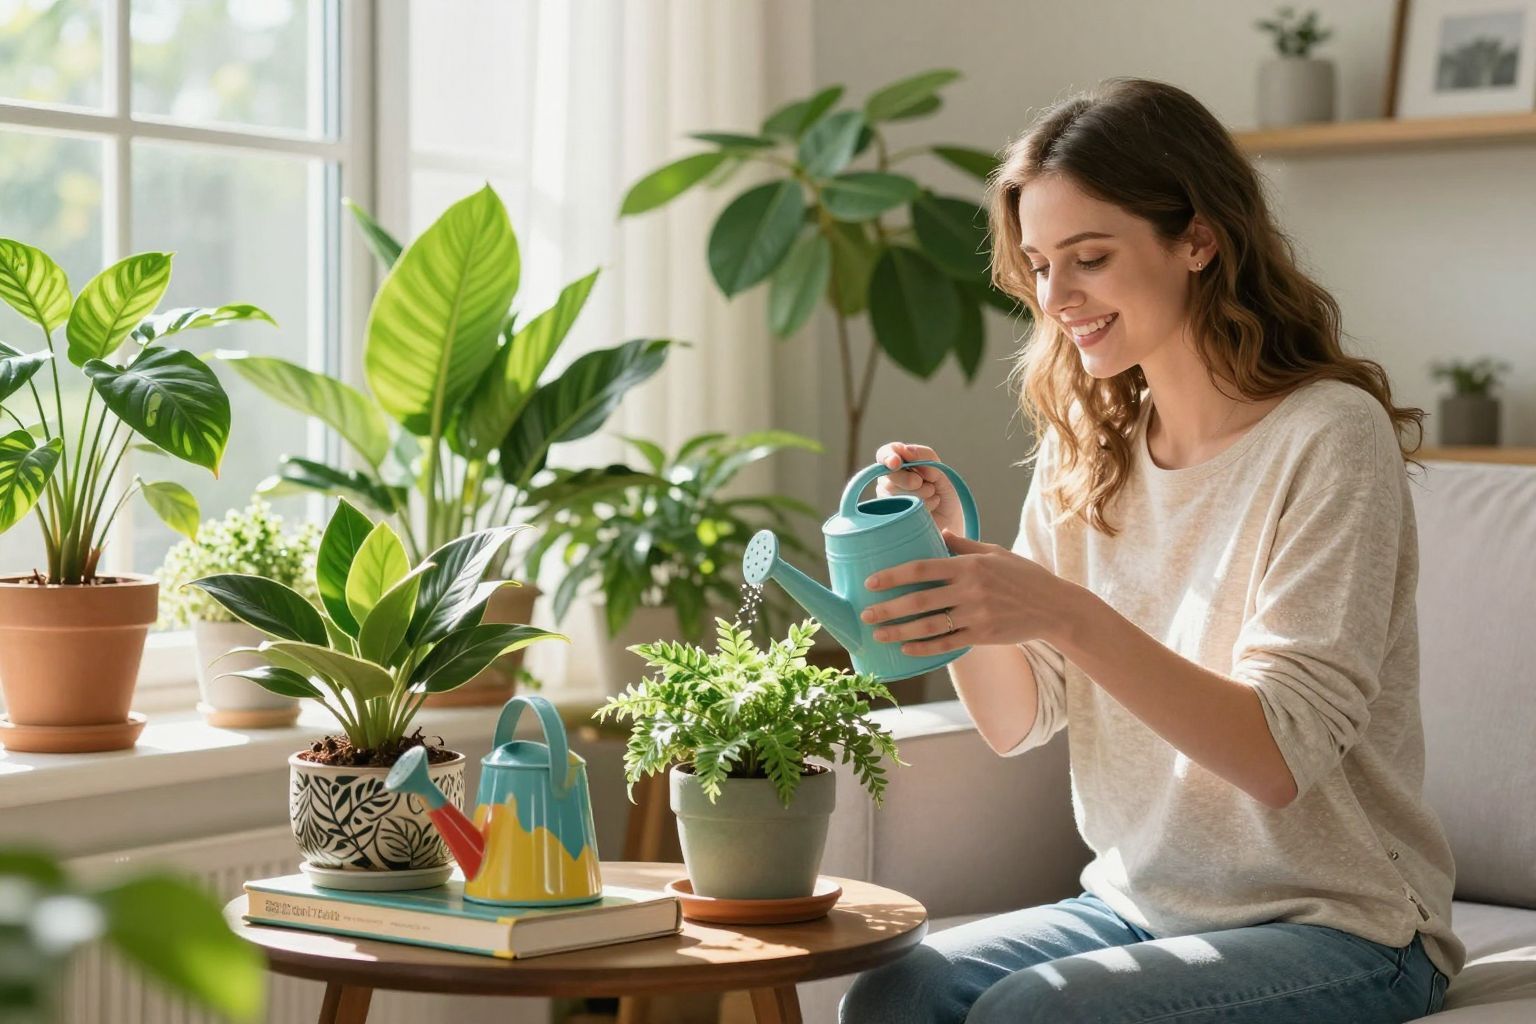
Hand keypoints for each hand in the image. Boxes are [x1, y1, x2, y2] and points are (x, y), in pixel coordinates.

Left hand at [861, 529, 1073, 655]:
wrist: (1054, 607)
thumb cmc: (1023, 576)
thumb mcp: (994, 552)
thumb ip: (964, 545)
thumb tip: (940, 532)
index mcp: (969, 565)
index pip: (922, 567)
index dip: (893, 575)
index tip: (870, 581)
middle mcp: (970, 590)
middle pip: (919, 600)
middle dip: (888, 608)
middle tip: (865, 613)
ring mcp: (976, 615)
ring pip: (929, 625)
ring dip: (900, 631)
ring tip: (878, 634)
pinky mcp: (983, 636)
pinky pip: (948, 644)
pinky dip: (925, 647)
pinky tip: (906, 649)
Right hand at [873, 441, 964, 536]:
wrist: (954, 523)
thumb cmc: (946, 494)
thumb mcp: (941, 471)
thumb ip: (925, 458)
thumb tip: (905, 451)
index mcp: (901, 464)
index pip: (885, 454)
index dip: (888, 456)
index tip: (896, 462)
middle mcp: (890, 480)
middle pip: (888, 475)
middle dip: (908, 479)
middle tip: (923, 484)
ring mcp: (888, 499)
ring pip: (893, 491)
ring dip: (920, 493)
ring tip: (932, 497)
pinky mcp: (892, 517)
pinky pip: (900, 507)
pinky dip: (920, 506)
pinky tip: (928, 510)